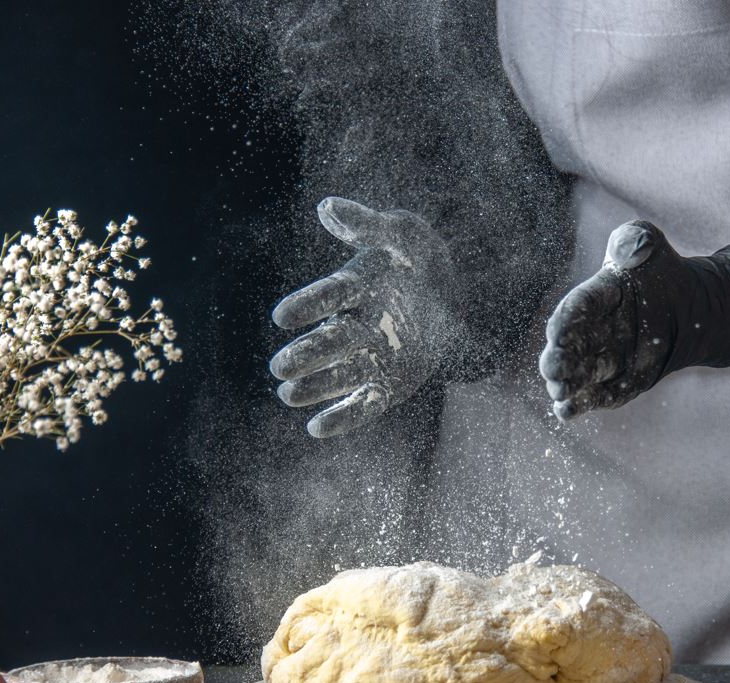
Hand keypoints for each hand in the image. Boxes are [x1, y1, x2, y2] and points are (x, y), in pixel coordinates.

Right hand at [270, 197, 453, 437]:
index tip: (282, 317)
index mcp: (355, 286)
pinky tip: (317, 429)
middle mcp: (355, 324)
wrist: (449, 297)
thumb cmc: (416, 258)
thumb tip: (329, 206)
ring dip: (315, 386)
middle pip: (330, 341)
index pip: (331, 294)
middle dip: (306, 355)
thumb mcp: (403, 234)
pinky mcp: (385, 385)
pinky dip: (343, 417)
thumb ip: (368, 223)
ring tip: (289, 395)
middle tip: (280, 367)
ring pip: (339, 375)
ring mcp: (369, 357)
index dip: (309, 304)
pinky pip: (364, 404)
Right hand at [539, 221, 729, 420]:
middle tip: (553, 367)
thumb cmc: (660, 273)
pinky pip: (593, 396)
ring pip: (574, 375)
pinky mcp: (611, 383)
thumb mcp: (648, 245)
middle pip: (566, 347)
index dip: (566, 320)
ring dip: (564, 384)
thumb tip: (628, 248)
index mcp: (593, 297)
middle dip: (556, 358)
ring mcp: (598, 359)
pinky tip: (567, 412)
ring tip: (560, 391)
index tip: (558, 332)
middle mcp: (589, 331)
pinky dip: (579, 405)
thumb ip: (634, 240)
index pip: (576, 308)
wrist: (687, 309)